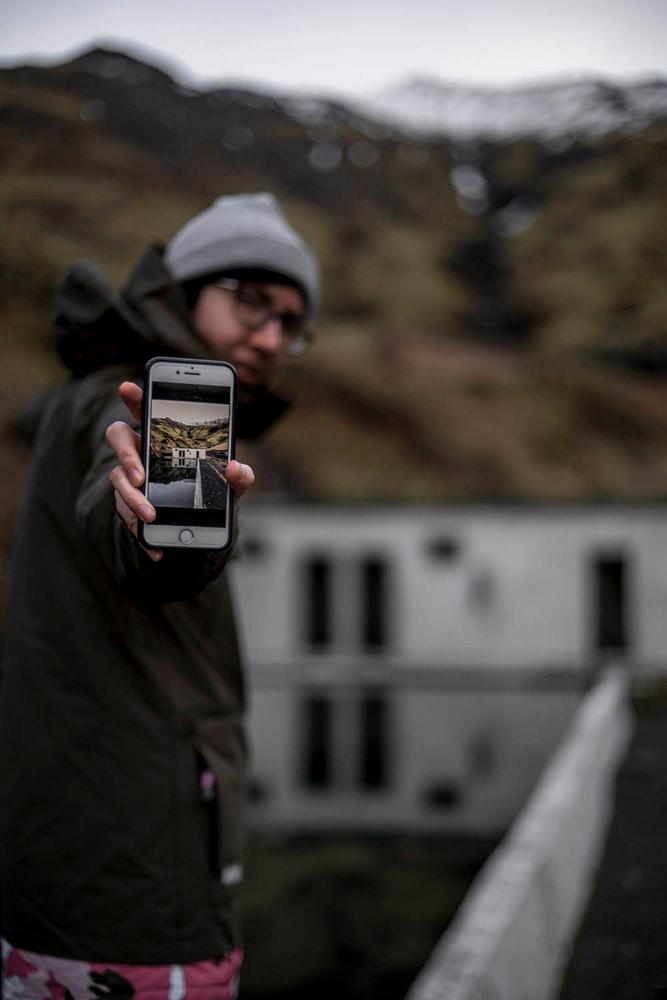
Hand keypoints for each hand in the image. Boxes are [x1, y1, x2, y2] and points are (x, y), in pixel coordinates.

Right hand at [107, 382, 253, 561]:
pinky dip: (141, 532)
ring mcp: (131, 478)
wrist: (205, 524)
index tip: (128, 387)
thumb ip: (241, 475)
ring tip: (151, 515)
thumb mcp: (233, 483)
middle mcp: (142, 451)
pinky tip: (156, 547)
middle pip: (118, 437)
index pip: (145, 409)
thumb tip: (236, 468)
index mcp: (164, 435)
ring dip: (132, 499)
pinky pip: (126, 515)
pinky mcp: (130, 505)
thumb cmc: (215, 489)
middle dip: (125, 454)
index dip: (135, 397)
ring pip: (118, 480)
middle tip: (140, 475)